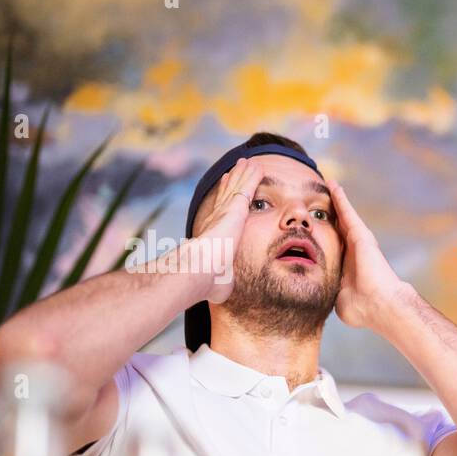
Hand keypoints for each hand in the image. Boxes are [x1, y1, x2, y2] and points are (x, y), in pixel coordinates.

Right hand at [186, 157, 262, 303]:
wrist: (199, 271)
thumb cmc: (207, 282)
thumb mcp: (219, 282)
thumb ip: (222, 282)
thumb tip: (221, 292)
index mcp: (215, 236)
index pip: (221, 215)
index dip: (224, 203)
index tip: (227, 195)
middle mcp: (218, 220)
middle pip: (227, 196)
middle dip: (233, 183)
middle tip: (237, 169)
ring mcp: (225, 212)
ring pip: (236, 187)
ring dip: (243, 175)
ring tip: (248, 163)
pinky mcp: (235, 209)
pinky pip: (247, 187)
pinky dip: (252, 176)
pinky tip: (258, 166)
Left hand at [329, 180, 403, 328]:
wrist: (379, 306)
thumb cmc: (362, 308)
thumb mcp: (339, 298)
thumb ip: (331, 291)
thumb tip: (321, 295)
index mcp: (346, 265)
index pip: (332, 246)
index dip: (322, 235)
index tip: (313, 226)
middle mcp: (353, 251)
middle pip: (339, 226)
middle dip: (330, 213)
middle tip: (318, 196)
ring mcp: (359, 242)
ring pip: (343, 215)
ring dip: (336, 200)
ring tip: (327, 183)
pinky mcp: (361, 235)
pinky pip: (347, 212)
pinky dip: (340, 198)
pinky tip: (332, 185)